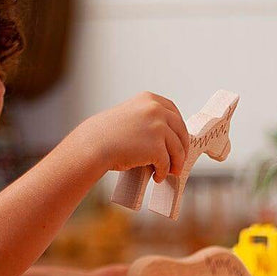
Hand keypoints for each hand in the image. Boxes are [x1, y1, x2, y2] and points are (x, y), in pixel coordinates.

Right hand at [74, 92, 189, 183]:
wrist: (94, 145)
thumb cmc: (107, 134)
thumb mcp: (131, 116)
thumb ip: (148, 120)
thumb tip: (166, 138)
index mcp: (150, 99)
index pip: (174, 113)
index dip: (179, 129)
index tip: (180, 140)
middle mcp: (156, 109)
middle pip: (180, 131)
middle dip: (182, 148)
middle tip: (178, 162)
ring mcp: (158, 127)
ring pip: (177, 149)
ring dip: (175, 163)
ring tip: (169, 172)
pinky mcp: (156, 147)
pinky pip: (166, 163)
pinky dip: (163, 172)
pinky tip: (157, 176)